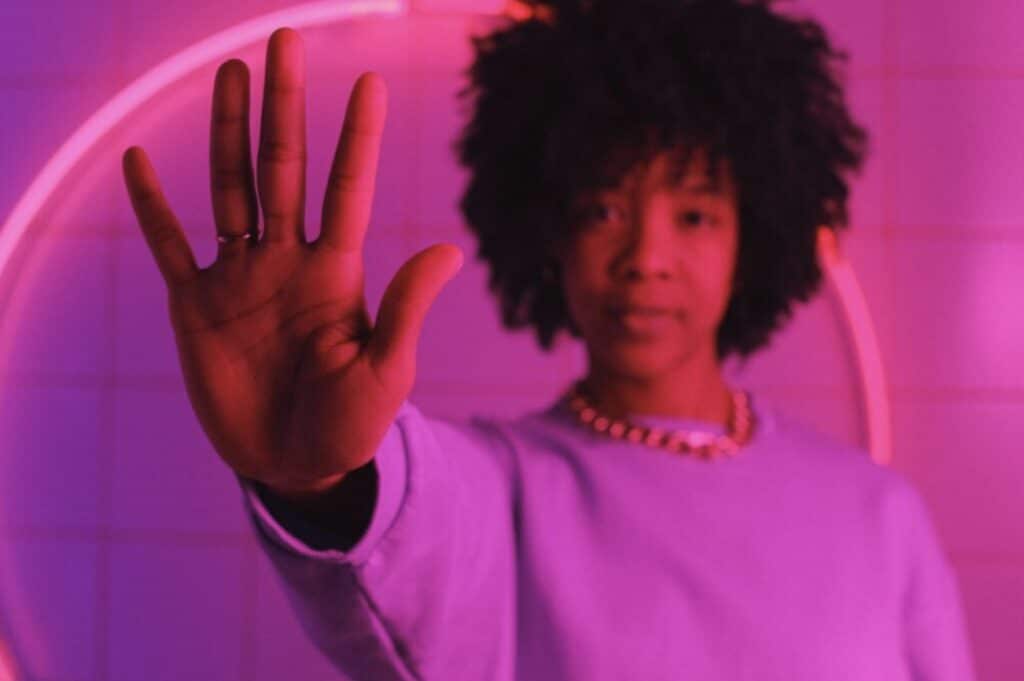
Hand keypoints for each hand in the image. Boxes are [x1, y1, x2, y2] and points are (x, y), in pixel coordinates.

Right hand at [121, 28, 462, 494]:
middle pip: (284, 168)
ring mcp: (240, 278)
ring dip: (229, 132)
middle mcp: (288, 261)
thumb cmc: (352, 425)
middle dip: (286, 107)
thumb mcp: (386, 371)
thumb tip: (450, 247)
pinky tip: (139, 161)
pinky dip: (152, 207)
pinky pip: (170, 245)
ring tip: (233, 74)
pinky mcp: (196, 306)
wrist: (298, 466)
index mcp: (337, 273)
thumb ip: (406, 308)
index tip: (369, 82)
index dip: (358, 138)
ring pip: (231, 189)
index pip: (347, 190)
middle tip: (286, 42)